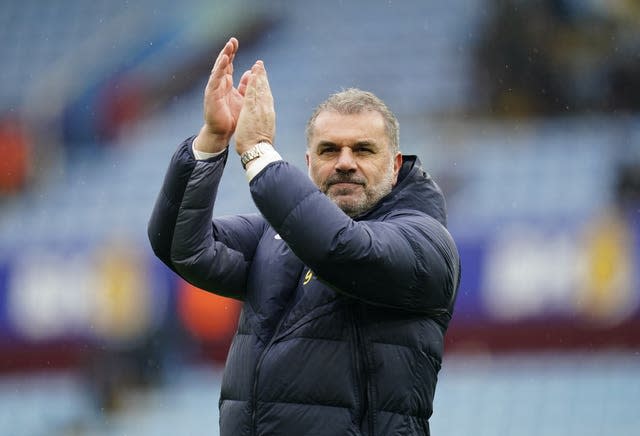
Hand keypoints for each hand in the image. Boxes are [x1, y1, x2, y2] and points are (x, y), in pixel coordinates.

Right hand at [194, 37, 251, 152]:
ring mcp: (214, 89)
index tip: (236, 42)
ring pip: (218, 70)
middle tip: (233, 40)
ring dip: (223, 58)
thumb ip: (244, 86)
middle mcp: (219, 84)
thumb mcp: (241, 99)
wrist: (222, 132)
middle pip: (223, 64)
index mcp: (226, 84)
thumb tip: (249, 74)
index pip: (228, 65)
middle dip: (228, 52)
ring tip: (229, 47)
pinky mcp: (211, 95)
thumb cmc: (232, 117)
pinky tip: (223, 61)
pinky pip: (215, 80)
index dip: (232, 54)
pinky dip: (219, 70)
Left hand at [235, 60, 275, 154]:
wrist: (259, 152)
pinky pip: (253, 93)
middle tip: (261, 65)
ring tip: (258, 65)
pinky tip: (252, 74)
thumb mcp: (263, 132)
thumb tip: (264, 124)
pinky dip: (253, 83)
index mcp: (268, 115)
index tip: (262, 78)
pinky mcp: (253, 110)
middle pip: (265, 90)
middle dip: (262, 77)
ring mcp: (260, 109)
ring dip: (259, 76)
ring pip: (260, 89)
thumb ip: (263, 124)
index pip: (266, 98)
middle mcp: (266, 110)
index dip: (264, 86)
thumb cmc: (260, 147)